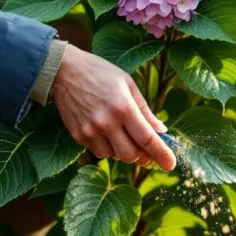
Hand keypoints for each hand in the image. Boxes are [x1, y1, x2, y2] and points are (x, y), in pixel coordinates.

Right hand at [51, 45, 175, 171]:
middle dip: (142, 156)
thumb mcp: (128, 84)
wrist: (64, 70)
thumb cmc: (100, 73)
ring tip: (122, 133)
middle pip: (130, 155)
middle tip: (146, 151)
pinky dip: (108, 147)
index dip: (161, 154)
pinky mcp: (78, 136)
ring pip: (114, 156)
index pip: (147, 139)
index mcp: (123, 107)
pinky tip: (106, 131)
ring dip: (123, 151)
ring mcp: (90, 131)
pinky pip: (98, 151)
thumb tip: (161, 131)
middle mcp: (106, 122)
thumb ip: (145, 111)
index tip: (171, 165)